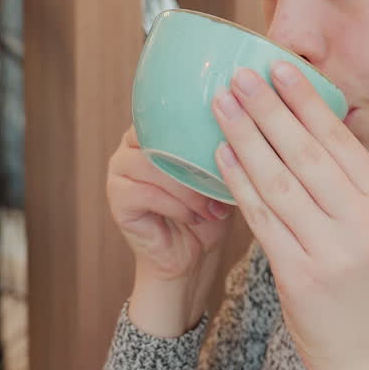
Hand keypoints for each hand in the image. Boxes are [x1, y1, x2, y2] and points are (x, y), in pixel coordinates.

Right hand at [106, 125, 235, 336]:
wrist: (193, 258)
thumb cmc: (211, 211)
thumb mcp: (225, 172)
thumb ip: (227, 144)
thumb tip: (251, 116)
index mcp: (156, 129)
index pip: (172, 111)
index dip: (200, 123)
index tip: (230, 140)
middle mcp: (132, 144)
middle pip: (160, 135)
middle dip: (196, 159)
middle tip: (226, 177)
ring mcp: (119, 170)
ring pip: (153, 165)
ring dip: (189, 187)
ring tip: (213, 205)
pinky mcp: (117, 199)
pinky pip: (147, 193)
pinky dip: (178, 206)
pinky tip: (197, 217)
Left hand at [211, 62, 368, 369]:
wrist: (367, 357)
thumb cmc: (364, 289)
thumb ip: (347, 187)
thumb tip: (306, 126)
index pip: (342, 142)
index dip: (307, 102)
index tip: (281, 67)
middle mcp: (364, 225)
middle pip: (308, 154)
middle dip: (269, 109)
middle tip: (240, 76)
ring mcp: (332, 251)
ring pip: (279, 181)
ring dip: (245, 137)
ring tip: (222, 105)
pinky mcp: (299, 275)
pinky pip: (262, 218)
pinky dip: (238, 183)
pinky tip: (220, 156)